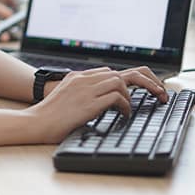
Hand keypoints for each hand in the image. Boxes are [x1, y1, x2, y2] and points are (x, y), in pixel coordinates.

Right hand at [29, 66, 166, 143]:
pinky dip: (125, 105)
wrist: (35, 123)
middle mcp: (83, 79)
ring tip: (138, 107)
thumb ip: (82, 95)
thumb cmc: (49, 117)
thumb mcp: (66, 99)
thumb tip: (101, 103)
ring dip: (135, 95)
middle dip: (145, 81)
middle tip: (159, 93)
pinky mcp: (88, 103)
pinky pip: (116, 97)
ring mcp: (85, 90)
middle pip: (121, 72)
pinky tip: (124, 115)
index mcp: (78, 77)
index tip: (143, 90)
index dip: (129, 81)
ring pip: (120, 81)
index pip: (110, 71)